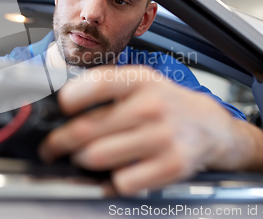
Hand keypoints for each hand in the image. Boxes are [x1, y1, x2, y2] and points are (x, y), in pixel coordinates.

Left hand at [38, 65, 262, 194]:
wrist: (211, 127)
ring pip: (97, 157)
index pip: (95, 84)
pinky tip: (112, 174)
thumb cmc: (167, 104)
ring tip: (81, 158)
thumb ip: (106, 88)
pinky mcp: (171, 166)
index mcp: (140, 80)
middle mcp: (151, 106)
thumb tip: (61, 106)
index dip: (69, 99)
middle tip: (51, 148)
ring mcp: (162, 137)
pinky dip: (110, 182)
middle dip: (58, 143)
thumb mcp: (142, 82)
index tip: (59, 111)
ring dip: (81, 161)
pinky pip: (122, 181)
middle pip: (85, 130)